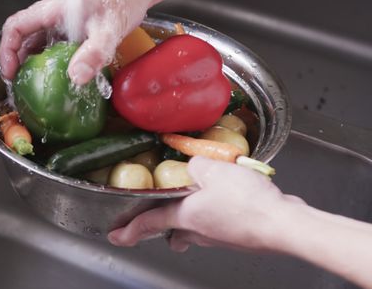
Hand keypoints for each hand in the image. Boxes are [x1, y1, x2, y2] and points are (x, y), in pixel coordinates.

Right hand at [0, 0, 150, 84]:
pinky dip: (51, 56)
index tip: (10, 70)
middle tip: (20, 81)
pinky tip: (60, 70)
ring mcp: (62, 16)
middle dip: (18, 59)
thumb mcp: (108, 30)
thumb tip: (76, 77)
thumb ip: (93, 54)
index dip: (7, 50)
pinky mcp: (73, 22)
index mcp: (53, 8)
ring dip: (34, 58)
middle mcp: (53, 11)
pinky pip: (54, 39)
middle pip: (23, 35)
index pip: (15, 26)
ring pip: (38, 38)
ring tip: (36, 80)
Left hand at [108, 156, 304, 251]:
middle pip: (175, 231)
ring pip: (199, 230)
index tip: (116, 237)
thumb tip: (193, 165)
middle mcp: (201, 231)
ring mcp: (222, 236)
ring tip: (198, 200)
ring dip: (194, 218)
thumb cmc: (248, 203)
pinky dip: (219, 214)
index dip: (130, 230)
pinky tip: (230, 199)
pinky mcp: (241, 235)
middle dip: (166, 227)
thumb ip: (196, 164)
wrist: (285, 224)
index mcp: (186, 216)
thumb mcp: (213, 169)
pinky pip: (222, 225)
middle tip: (161, 220)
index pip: (149, 223)